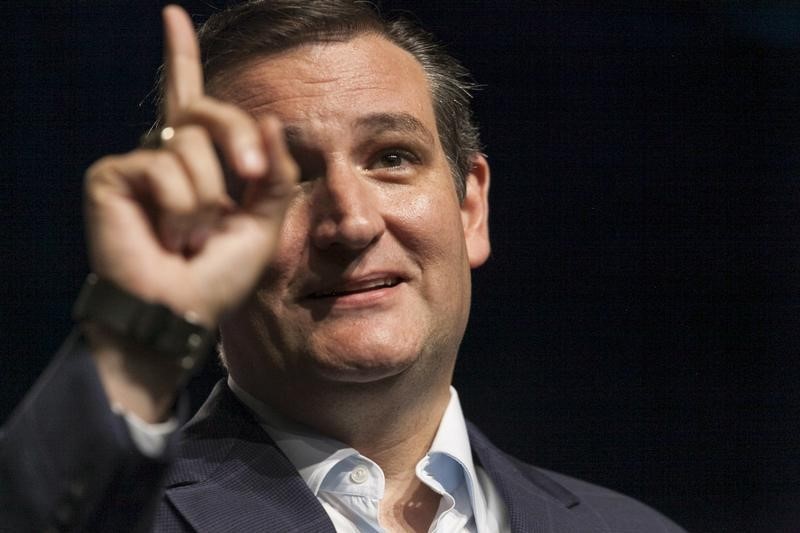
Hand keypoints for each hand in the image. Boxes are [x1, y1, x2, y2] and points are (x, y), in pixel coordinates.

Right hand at [82, 6, 297, 420]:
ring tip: (187, 238)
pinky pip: (162, 167)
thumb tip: (271, 122)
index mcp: (200, 163)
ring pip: (189, 147)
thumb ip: (270, 172)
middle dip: (236, 139)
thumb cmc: (219, 275)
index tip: (173, 15)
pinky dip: (179, 208)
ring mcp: (139, 164)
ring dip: (205, 201)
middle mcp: (166, 155)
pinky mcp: (113, 175)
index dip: (181, 56)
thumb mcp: (263, 221)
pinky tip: (166, 237)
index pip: (192, 101)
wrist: (182, 312)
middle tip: (247, 177)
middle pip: (205, 110)